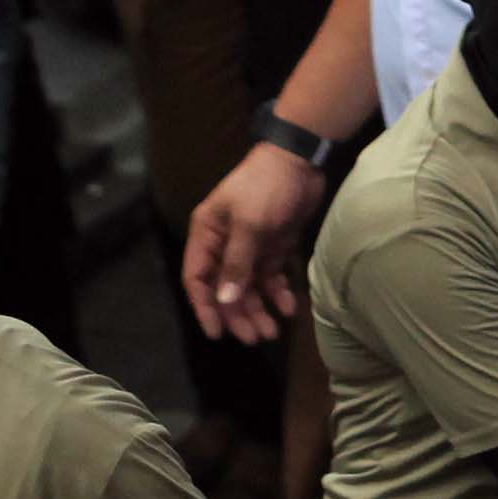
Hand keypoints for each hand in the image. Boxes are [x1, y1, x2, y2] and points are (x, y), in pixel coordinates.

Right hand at [179, 135, 324, 343]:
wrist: (300, 160)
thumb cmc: (266, 186)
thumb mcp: (249, 223)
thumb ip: (237, 263)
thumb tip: (225, 300)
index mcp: (207, 235)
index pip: (196, 278)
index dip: (204, 307)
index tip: (217, 332)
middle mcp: (224, 244)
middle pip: (225, 288)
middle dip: (238, 314)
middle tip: (255, 338)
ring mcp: (250, 246)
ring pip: (249, 287)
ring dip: (259, 309)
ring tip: (272, 332)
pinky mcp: (273, 245)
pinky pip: (271, 276)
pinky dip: (278, 293)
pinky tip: (289, 307)